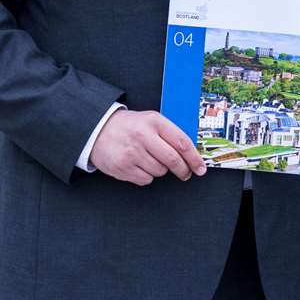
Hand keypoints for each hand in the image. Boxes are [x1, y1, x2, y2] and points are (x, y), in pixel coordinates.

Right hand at [89, 109, 205, 185]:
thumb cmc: (130, 126)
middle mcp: (143, 136)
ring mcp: (131, 153)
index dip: (195, 158)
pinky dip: (147, 176)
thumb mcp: (151, 120)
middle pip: (173, 160)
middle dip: (183, 170)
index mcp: (154, 122)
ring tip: (151, 160)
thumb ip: (170, 133)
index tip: (201, 167)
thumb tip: (193, 153)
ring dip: (161, 170)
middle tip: (186, 173)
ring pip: (160, 171)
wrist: (98, 129)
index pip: (182, 142)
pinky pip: (145, 180)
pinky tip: (139, 165)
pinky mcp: (122, 167)